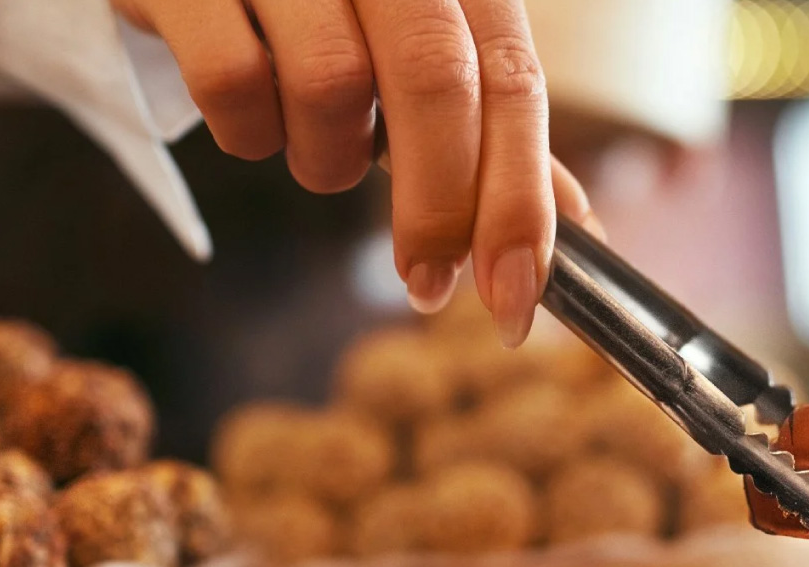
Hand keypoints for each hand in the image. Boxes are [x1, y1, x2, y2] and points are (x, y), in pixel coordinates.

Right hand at [112, 0, 592, 346]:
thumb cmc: (319, 5)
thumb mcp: (416, 45)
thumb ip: (488, 124)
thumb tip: (576, 227)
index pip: (512, 77)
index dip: (520, 200)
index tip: (515, 297)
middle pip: (435, 80)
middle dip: (439, 207)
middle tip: (427, 282)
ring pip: (329, 88)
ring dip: (326, 158)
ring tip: (314, 143)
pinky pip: (233, 84)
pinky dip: (248, 130)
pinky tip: (254, 113)